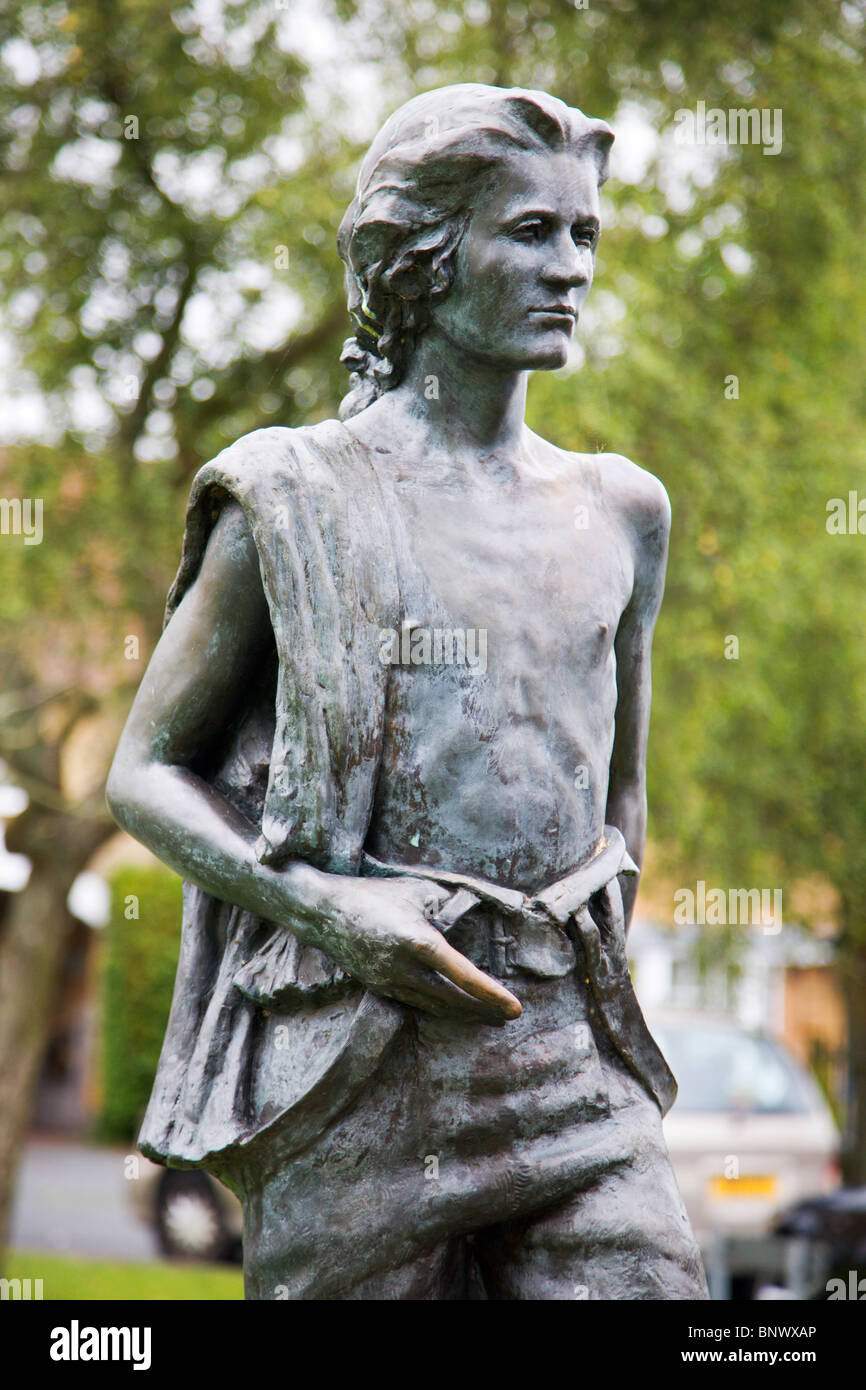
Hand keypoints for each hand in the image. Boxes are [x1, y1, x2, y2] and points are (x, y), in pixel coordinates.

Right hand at [316, 875, 521, 1024]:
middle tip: (510, 1016)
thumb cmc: (373, 894)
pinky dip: (440, 1009)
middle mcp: (404, 968)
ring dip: (464, 1014)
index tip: (515, 1007)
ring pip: (434, 1006)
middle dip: (484, 1010)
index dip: (491, 993)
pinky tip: (454, 1009)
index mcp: (417, 941)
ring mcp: (390, 981)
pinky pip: (417, 1003)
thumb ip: (447, 903)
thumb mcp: (417, 890)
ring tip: (490, 1018)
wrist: (322, 911)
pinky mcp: (379, 987)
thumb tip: (476, 909)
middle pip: (452, 1000)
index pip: (463, 974)